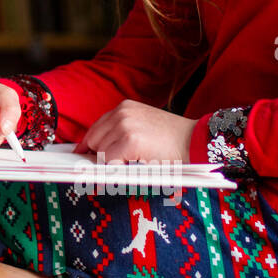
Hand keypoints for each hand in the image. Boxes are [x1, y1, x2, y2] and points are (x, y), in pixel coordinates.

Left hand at [74, 99, 196, 163]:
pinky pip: (109, 161)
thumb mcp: (143, 126)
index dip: (88, 144)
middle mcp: (122, 113)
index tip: (81, 155)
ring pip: (100, 152)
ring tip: (130, 166)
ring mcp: (125, 126)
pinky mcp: (130, 140)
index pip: (96, 127)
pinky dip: (115, 169)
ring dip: (110, 163)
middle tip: (109, 168)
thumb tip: (95, 151)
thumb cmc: (173, 139)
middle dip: (98, 156)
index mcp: (124, 107)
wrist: (196, 141)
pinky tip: (130, 169)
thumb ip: (120, 132)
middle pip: (93, 139)